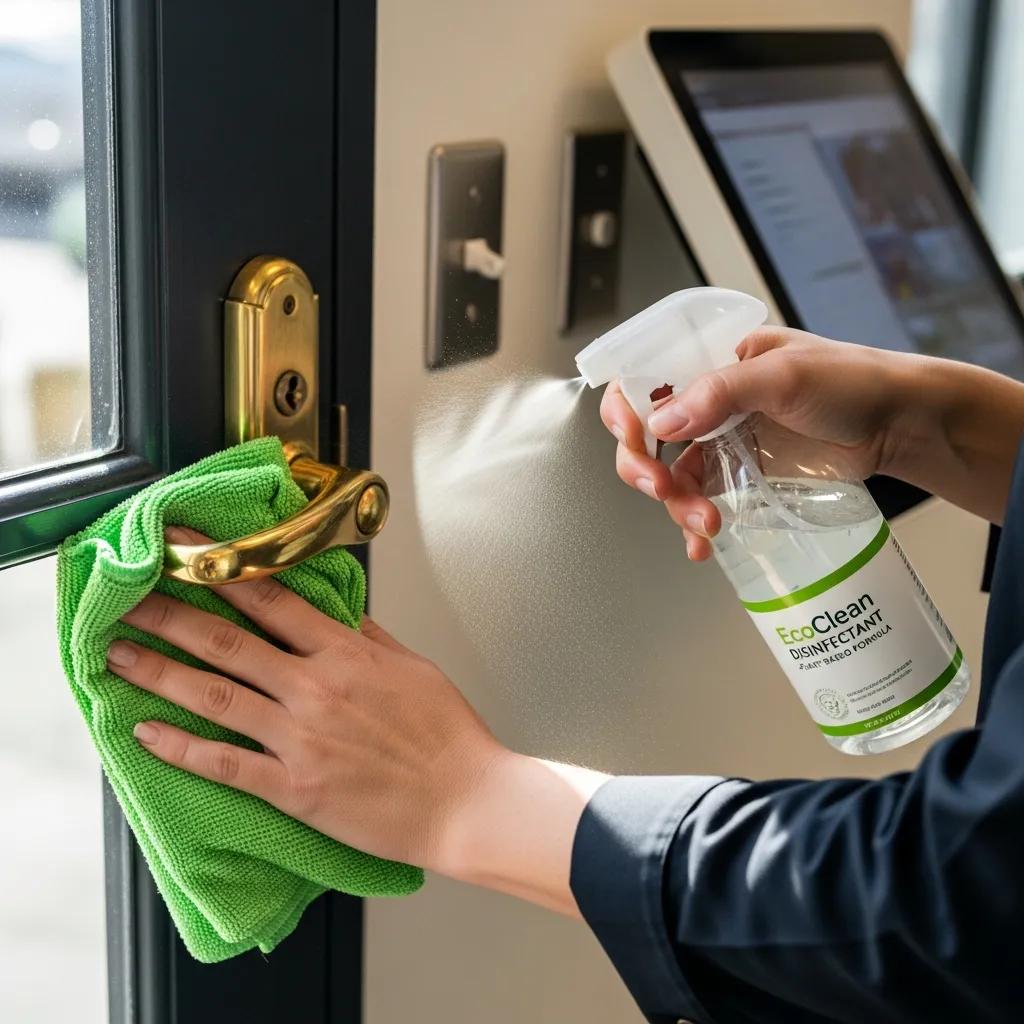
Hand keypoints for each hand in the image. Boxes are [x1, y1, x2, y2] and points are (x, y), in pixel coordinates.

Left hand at [109, 527, 607, 913]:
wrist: (464, 800)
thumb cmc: (445, 733)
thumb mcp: (412, 665)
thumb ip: (365, 633)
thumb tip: (333, 607)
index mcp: (346, 651)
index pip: (268, 596)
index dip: (218, 568)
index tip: (181, 548)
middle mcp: (315, 688)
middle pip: (227, 641)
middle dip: (169, 614)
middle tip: (126, 598)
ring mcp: (301, 739)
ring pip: (215, 696)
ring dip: (160, 672)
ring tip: (117, 654)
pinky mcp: (294, 788)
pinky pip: (225, 765)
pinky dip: (181, 748)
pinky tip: (146, 733)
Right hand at [601, 327, 914, 557]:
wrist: (902, 424)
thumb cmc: (854, 380)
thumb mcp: (786, 375)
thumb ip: (721, 393)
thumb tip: (661, 422)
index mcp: (713, 361)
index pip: (645, 379)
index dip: (626, 409)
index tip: (635, 437)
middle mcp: (709, 399)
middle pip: (648, 435)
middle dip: (644, 466)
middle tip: (662, 488)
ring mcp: (723, 439)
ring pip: (673, 475)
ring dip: (676, 504)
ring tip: (705, 524)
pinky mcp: (741, 474)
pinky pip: (701, 498)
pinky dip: (693, 524)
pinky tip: (700, 543)